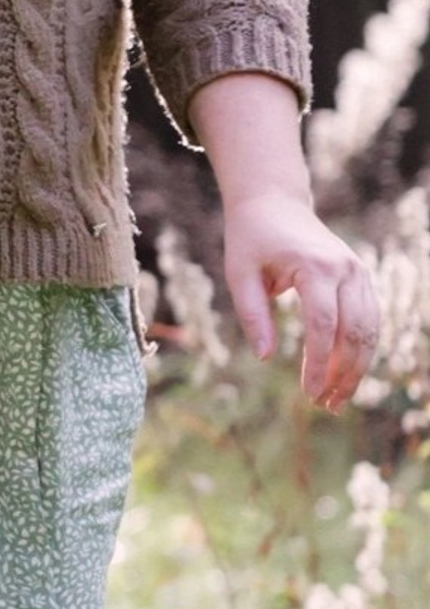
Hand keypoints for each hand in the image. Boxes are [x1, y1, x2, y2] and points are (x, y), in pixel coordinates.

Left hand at [219, 188, 377, 411]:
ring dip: (357, 367)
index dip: (319, 362)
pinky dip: (361, 350)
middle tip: (325, 405)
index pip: (323, 325)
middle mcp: (346, 270)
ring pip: (370, 330)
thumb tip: (265, 356)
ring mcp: (359, 273)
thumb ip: (252, 314)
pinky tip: (345, 374)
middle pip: (355, 332)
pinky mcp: (361, 279)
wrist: (274, 203)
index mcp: (315, 267)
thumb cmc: (250, 239)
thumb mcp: (239, 273)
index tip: (309, 393)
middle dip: (344, 373)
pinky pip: (369, 320)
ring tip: (336, 399)